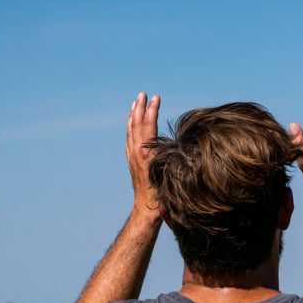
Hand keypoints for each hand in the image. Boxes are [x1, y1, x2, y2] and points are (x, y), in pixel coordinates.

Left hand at [126, 92, 160, 215]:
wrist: (146, 209)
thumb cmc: (162, 194)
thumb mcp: (168, 173)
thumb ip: (169, 156)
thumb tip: (173, 141)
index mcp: (146, 153)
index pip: (148, 125)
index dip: (152, 110)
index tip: (156, 97)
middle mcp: (136, 152)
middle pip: (136, 124)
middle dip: (139, 107)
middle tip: (142, 93)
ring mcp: (132, 157)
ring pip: (130, 131)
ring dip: (132, 115)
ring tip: (134, 103)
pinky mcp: (131, 162)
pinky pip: (129, 140)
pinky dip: (130, 128)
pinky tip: (132, 126)